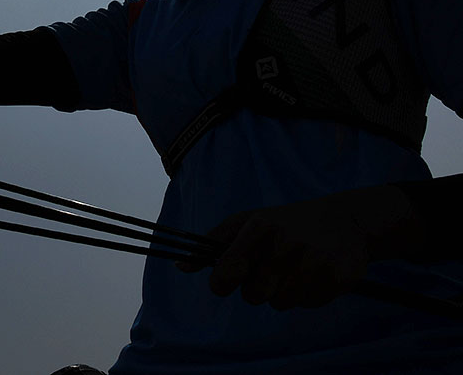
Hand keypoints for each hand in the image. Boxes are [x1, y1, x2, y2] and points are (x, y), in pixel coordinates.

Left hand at [179, 185, 416, 309]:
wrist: (345, 220)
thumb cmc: (284, 222)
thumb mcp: (248, 221)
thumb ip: (214, 243)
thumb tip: (181, 266)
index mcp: (259, 228)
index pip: (228, 270)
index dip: (222, 283)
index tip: (226, 282)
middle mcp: (285, 244)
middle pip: (254, 296)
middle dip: (257, 288)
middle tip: (270, 268)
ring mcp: (312, 262)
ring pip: (280, 303)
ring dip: (283, 292)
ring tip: (294, 268)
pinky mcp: (336, 278)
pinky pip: (306, 304)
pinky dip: (306, 295)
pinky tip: (313, 273)